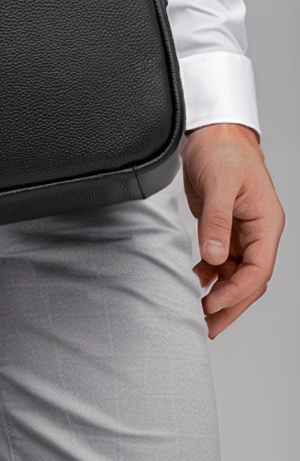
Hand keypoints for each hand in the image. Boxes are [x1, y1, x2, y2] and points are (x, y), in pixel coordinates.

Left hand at [182, 123, 284, 337]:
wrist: (214, 134)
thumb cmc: (225, 151)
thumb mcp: (220, 184)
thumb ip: (217, 221)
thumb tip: (215, 257)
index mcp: (266, 224)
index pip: (258, 270)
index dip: (237, 292)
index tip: (213, 304)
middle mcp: (256, 233)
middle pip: (249, 280)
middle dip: (230, 305)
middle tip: (208, 326)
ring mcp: (240, 232)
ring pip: (234, 274)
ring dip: (218, 294)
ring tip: (198, 313)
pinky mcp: (222, 228)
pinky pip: (220, 261)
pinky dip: (209, 275)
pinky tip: (194, 282)